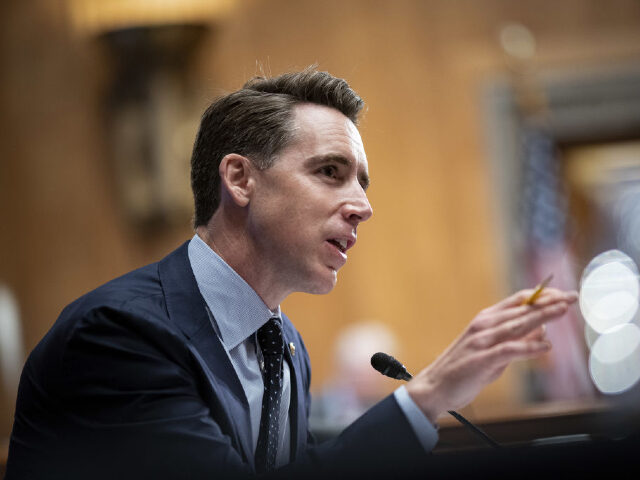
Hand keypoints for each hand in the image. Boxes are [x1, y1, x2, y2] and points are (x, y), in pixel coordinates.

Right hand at [405, 288, 577, 423]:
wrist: (435, 387)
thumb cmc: (464, 369)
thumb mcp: (493, 352)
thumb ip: (515, 341)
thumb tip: (543, 333)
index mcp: (485, 319)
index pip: (518, 301)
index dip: (542, 295)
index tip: (562, 295)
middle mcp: (483, 325)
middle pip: (521, 309)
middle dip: (549, 302)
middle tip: (572, 297)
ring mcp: (481, 341)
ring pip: (517, 324)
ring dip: (542, 316)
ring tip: (563, 311)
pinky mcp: (481, 359)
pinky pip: (509, 350)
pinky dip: (528, 347)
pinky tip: (545, 347)